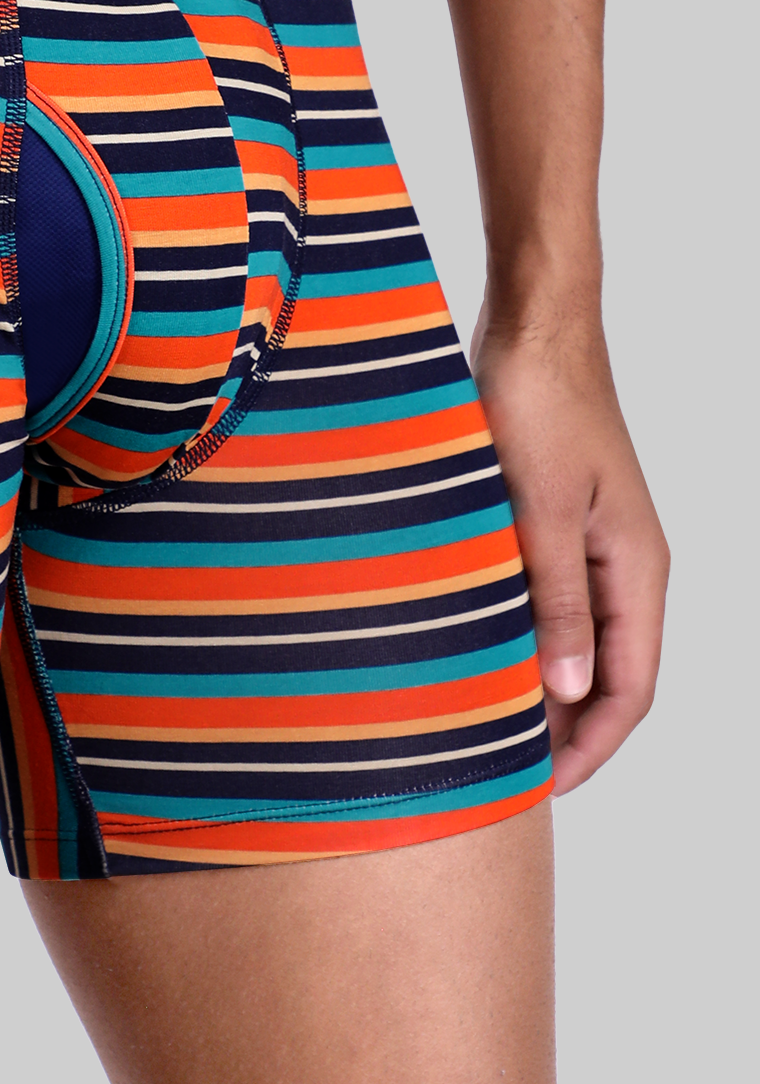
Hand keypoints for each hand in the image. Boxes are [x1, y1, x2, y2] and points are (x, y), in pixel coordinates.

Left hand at [471, 304, 667, 793]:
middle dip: (566, 727)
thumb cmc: (539, 405)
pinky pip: (551, 598)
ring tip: (487, 724)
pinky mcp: (558, 519)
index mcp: (637, 568)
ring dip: (542, 684)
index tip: (542, 788)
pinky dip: (524, 635)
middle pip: (609, 672)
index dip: (592, 746)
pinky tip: (479, 649)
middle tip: (503, 768)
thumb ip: (556, 600)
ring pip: (577, 638)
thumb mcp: (539, 510)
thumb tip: (572, 690)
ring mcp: (593, 541)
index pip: (632, 687)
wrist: (534, 328)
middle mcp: (625, 563)